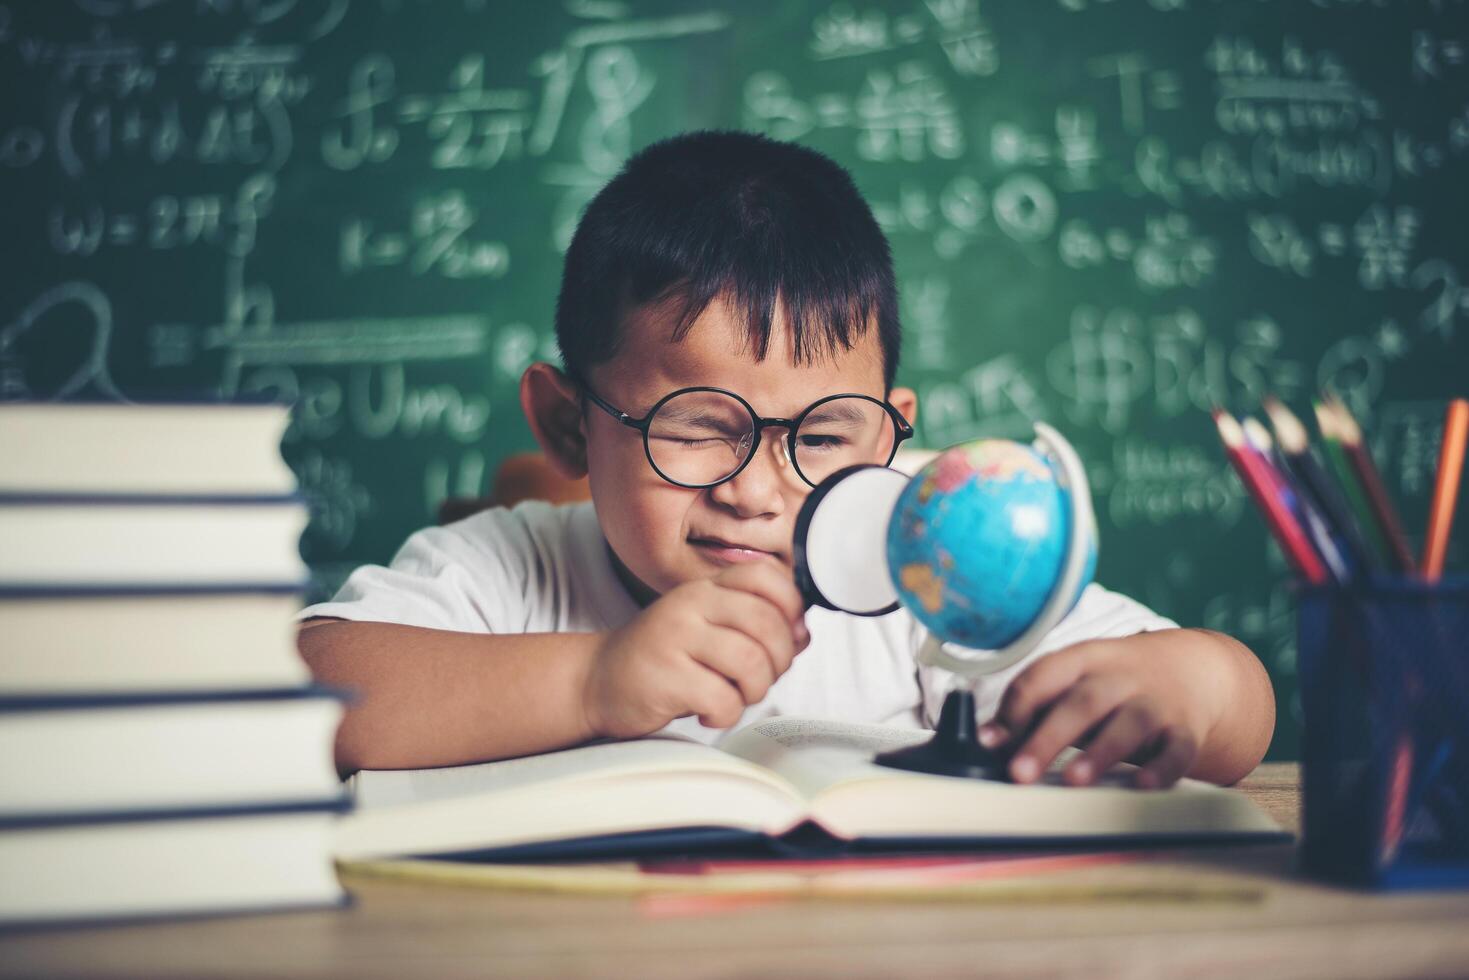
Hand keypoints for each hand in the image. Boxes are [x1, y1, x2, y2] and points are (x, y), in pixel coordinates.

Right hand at [581, 560, 809, 738]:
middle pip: (766, 622)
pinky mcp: (665, 676)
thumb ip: (753, 628)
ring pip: (751, 661)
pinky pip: (723, 698)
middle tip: (761, 678)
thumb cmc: (663, 660)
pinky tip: (710, 712)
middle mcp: (690, 605)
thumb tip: (803, 634)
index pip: (765, 576)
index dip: (791, 606)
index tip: (788, 636)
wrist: (598, 681)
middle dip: (779, 661)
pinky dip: (727, 714)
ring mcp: (675, 637)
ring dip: (755, 690)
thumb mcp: (707, 631)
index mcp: (704, 589)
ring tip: (735, 696)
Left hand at [977, 634, 1222, 789]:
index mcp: (1084, 659)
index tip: (990, 741)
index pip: (1044, 675)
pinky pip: (1176, 751)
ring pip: (1129, 725)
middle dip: (1048, 737)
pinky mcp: (1185, 732)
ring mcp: (1155, 704)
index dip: (1015, 707)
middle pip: (1082, 702)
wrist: (1192, 669)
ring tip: (1072, 780)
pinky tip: (1141, 786)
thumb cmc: (1115, 683)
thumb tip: (989, 740)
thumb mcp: (1076, 680)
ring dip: (1100, 753)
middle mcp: (1120, 678)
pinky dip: (1161, 769)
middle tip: (1019, 773)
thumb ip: (1035, 706)